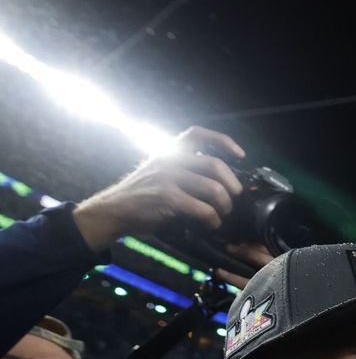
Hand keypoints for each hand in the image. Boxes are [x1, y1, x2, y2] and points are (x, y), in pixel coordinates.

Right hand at [71, 127, 249, 251]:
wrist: (112, 211)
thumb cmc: (141, 195)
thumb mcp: (160, 172)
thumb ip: (185, 171)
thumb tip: (219, 182)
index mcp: (169, 152)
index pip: (198, 134)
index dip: (223, 141)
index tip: (240, 155)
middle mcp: (169, 160)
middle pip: (216, 165)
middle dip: (233, 185)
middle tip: (233, 198)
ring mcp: (168, 178)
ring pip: (214, 188)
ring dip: (225, 205)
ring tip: (222, 214)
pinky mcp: (167, 198)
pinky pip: (204, 209)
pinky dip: (213, 220)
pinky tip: (210, 224)